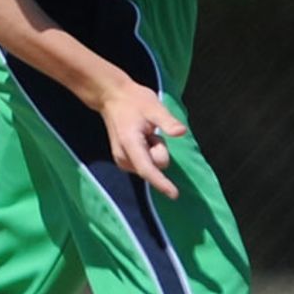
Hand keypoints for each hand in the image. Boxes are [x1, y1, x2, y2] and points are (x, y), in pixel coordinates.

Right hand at [96, 76, 186, 199]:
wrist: (112, 98)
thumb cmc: (134, 101)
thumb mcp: (154, 106)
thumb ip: (167, 121)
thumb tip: (181, 132)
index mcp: (130, 143)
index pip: (147, 168)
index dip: (161, 183)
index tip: (174, 195)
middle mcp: (123, 157)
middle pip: (154, 167)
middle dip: (160, 151)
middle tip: (152, 131)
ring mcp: (122, 160)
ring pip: (151, 167)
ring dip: (154, 152)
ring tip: (145, 133)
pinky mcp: (123, 161)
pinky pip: (146, 165)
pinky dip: (149, 154)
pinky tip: (142, 138)